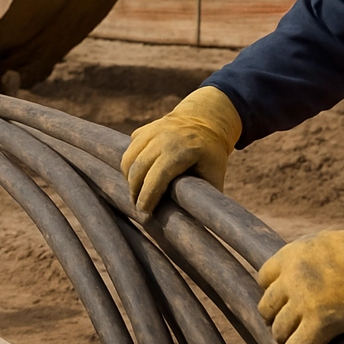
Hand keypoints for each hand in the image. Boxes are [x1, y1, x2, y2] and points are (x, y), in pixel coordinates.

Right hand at [122, 86, 241, 212]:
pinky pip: (129, 150)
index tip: (144, 214)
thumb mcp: (215, 174)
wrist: (206, 119)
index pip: (157, 176)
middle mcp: (163, 137)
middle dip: (134, 191)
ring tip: (137, 193)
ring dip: (128, 178)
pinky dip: (130, 164)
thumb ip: (206, 197)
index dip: (148, 197)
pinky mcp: (143, 129)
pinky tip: (139, 175)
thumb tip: (197, 224)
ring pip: (128, 158)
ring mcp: (151, 130)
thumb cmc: (211, 154)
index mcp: (182, 149)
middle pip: (137, 169)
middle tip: (138, 208)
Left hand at [257, 211, 343, 343]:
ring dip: (287, 337)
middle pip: (266, 308)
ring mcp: (303, 303)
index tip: (287, 299)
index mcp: (289, 256)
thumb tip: (291, 279)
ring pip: (278, 331)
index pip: (263, 279)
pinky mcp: (319, 324)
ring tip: (301, 338)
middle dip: (277, 317)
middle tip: (292, 323)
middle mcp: (290, 279)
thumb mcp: (320, 245)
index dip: (275, 292)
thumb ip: (301, 261)